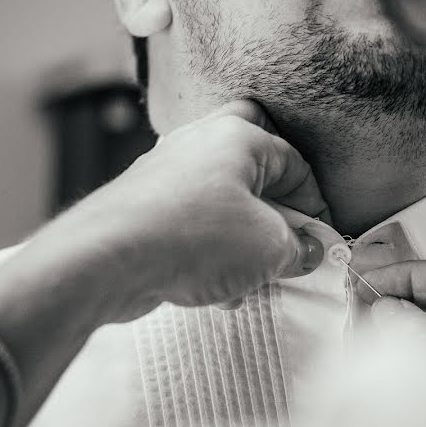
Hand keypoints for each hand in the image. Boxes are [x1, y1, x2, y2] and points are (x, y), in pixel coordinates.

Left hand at [32, 100, 329, 322]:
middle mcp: (199, 142)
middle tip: (282, 240)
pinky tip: (214, 289)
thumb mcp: (269, 249)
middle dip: (274, 207)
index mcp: (238, 137)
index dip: (315, 208)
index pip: (296, 165)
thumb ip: (298, 248)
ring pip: (221, 198)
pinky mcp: (142, 202)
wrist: (105, 259)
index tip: (320, 244)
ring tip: (250, 277)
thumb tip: (307, 251)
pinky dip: (209, 249)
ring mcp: (166, 170)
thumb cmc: (194, 238)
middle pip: (254, 165)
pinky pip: (191, 220)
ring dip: (242, 237)